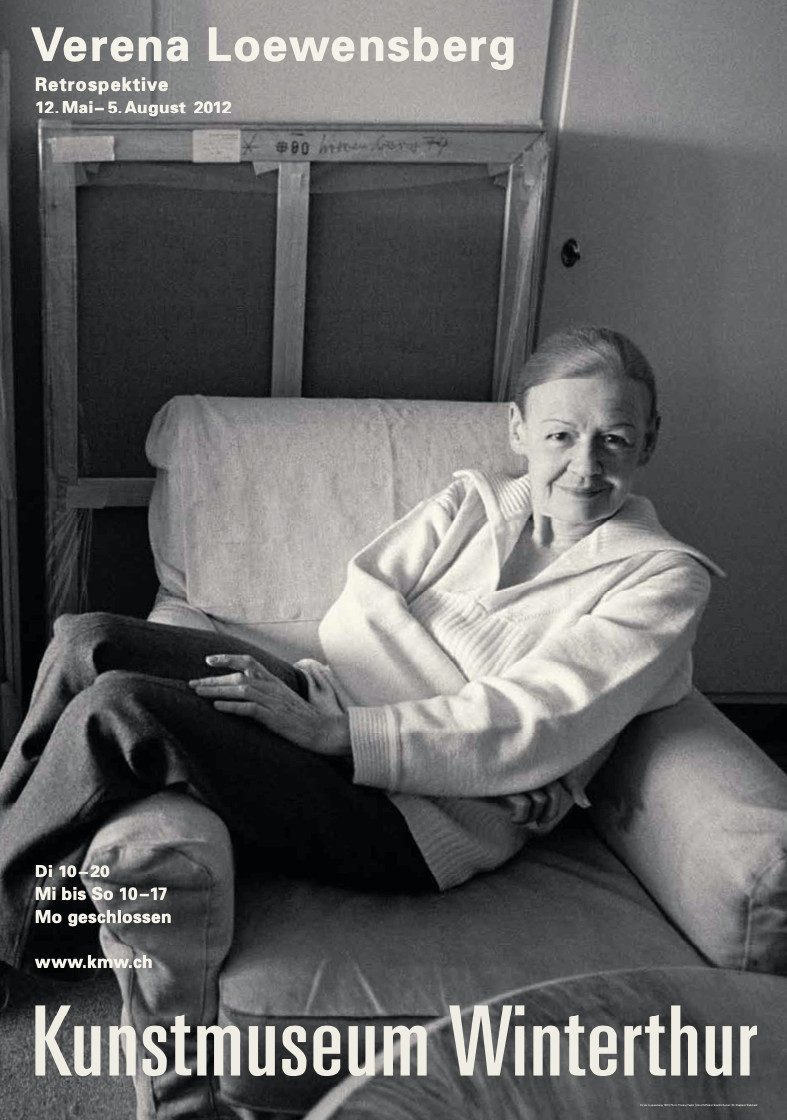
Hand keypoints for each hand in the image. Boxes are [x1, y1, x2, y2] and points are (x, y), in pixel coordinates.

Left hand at [188, 654, 350, 756]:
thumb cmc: (302, 718)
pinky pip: (249, 708)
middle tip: (192, 684)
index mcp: (273, 681)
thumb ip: (267, 692)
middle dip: (213, 679)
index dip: (228, 659)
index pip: (248, 662)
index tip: (208, 661)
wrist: (323, 731)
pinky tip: (217, 707)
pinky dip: (232, 706)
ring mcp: (273, 701)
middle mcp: (272, 687)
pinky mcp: (274, 717)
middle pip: (238, 676)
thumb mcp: (283, 700)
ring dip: (217, 690)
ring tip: (198, 693)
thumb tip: (246, 691)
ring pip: (241, 689)